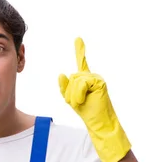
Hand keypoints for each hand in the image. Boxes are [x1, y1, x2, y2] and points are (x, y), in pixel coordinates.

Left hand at [58, 37, 130, 161]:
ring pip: (75, 81)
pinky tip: (84, 101)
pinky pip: (81, 84)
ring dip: (74, 96)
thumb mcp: (71, 99)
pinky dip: (78, 95)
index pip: (81, 62)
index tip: (78, 38)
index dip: (80, 50)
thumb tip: (61, 74)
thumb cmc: (87, 112)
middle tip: (78, 103)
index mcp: (86, 79)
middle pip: (71, 78)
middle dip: (70, 93)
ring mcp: (97, 78)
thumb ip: (65, 87)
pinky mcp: (99, 82)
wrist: (99, 123)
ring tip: (82, 103)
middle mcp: (92, 76)